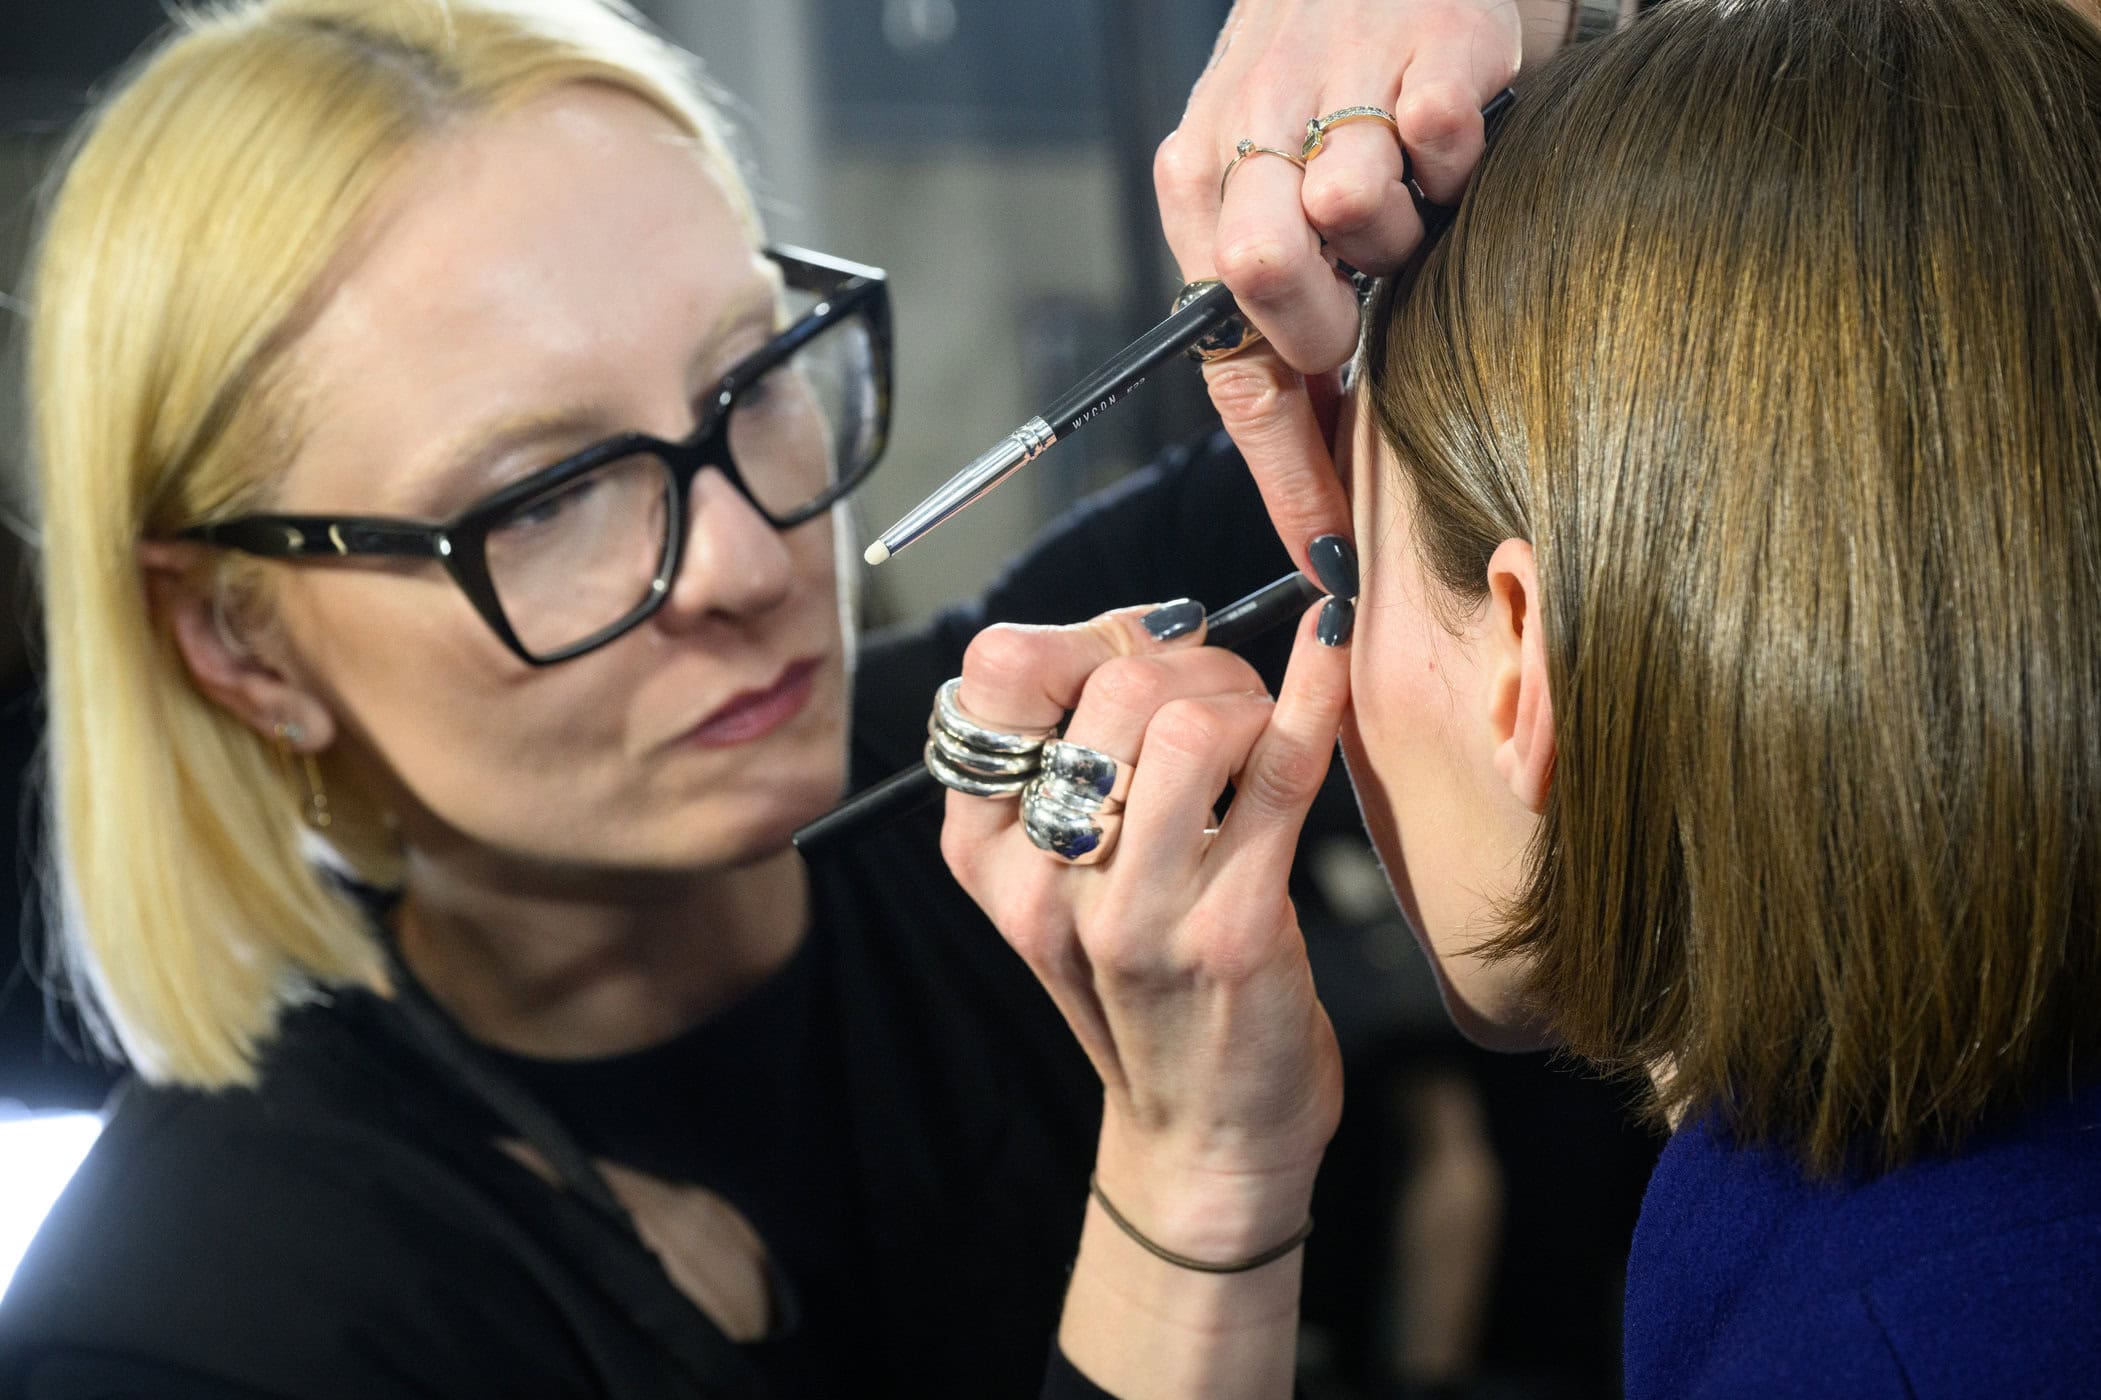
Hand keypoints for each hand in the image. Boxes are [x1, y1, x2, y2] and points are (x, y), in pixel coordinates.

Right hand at [938, 600, 1349, 1255]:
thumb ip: (1078, 765)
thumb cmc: (1149, 982)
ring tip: (1260, 733)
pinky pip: (1280, 774)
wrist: (1206, 1132)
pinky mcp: (1232, 931)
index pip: (996, 676)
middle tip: (1227, 695)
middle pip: (1111, 686)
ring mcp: (1136, 914)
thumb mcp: (1068, 881)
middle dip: (1189, 657)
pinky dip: (1314, 694)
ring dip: (1244, 695)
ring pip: (1187, 723)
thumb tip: (1159, 628)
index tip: (1138, 651)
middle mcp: (1045, 883)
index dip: (1080, 634)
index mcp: (986, 853)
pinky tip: (1331, 652)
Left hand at [1157, 0, 1573, 575]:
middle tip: (1366, 304)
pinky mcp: (1434, 39)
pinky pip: (1440, 135)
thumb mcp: (1277, 188)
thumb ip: (1284, 317)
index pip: (1228, 351)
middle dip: (1325, 320)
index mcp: (1202, 180)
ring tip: (1414, 198)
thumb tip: (1319, 487)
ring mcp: (1339, 77)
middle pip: (1259, 270)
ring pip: (1352, 207)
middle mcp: (1251, 123)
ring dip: (1402, 229)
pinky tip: (1456, 135)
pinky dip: (1461, 153)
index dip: (1284, 466)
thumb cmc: (1338, 74)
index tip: (1330, 551)